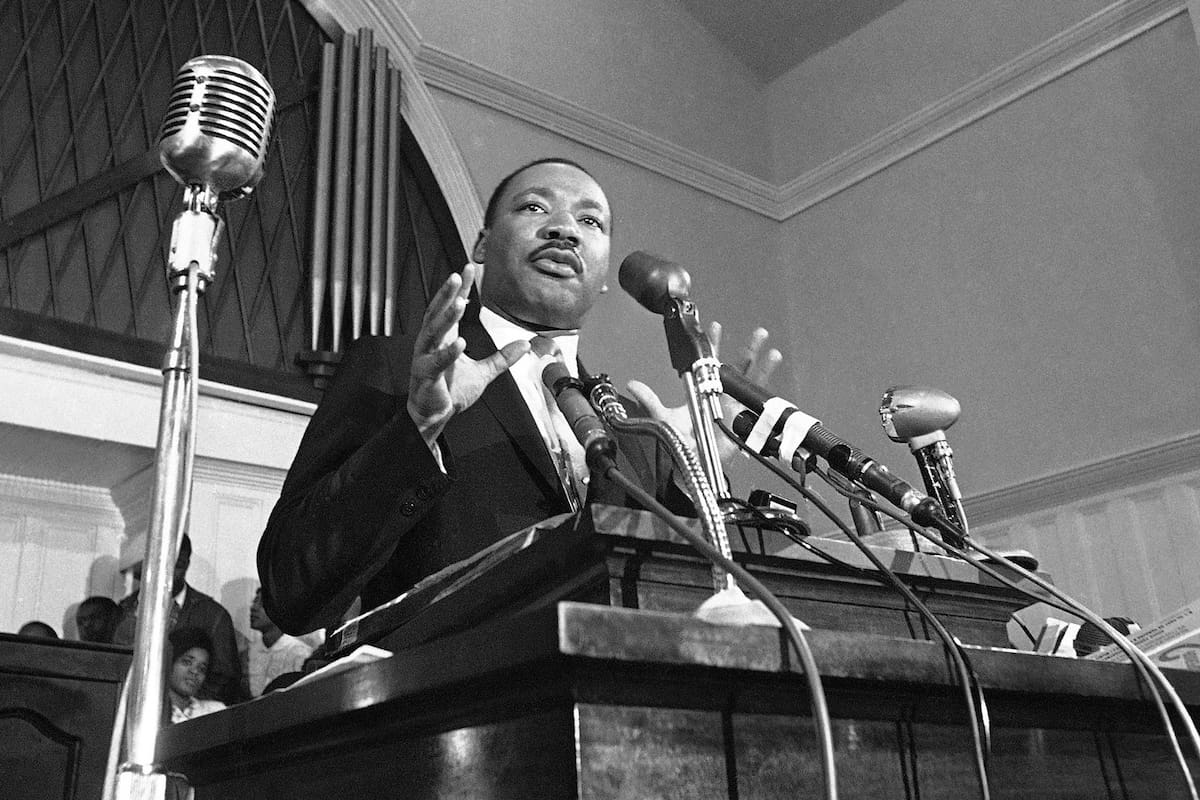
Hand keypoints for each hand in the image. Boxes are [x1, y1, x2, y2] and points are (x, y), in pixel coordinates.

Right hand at [407, 263, 529, 443]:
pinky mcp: (426, 376)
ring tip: (458, 303)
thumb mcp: (484, 372)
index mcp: (443, 339)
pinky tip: (459, 342)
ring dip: (446, 317)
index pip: (450, 308)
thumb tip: (524, 345)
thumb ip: (502, 358)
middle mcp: (431, 344)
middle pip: (437, 313)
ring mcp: (426, 358)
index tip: (468, 270)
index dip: (460, 289)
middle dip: (448, 294)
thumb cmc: (451, 391)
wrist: (434, 416)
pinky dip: (448, 352)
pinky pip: (436, 362)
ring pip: (433, 333)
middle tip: (458, 276)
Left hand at [626, 322, 780, 465]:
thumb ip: (650, 400)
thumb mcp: (664, 418)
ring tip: (770, 349)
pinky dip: (767, 392)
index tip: (715, 327)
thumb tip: (632, 384)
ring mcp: (735, 407)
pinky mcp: (744, 420)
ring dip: (762, 365)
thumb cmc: (682, 443)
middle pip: (738, 368)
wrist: (694, 464)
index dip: (712, 345)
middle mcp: (722, 396)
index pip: (709, 363)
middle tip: (758, 334)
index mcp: (704, 391)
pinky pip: (758, 404)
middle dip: (748, 349)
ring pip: (751, 381)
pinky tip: (774, 387)